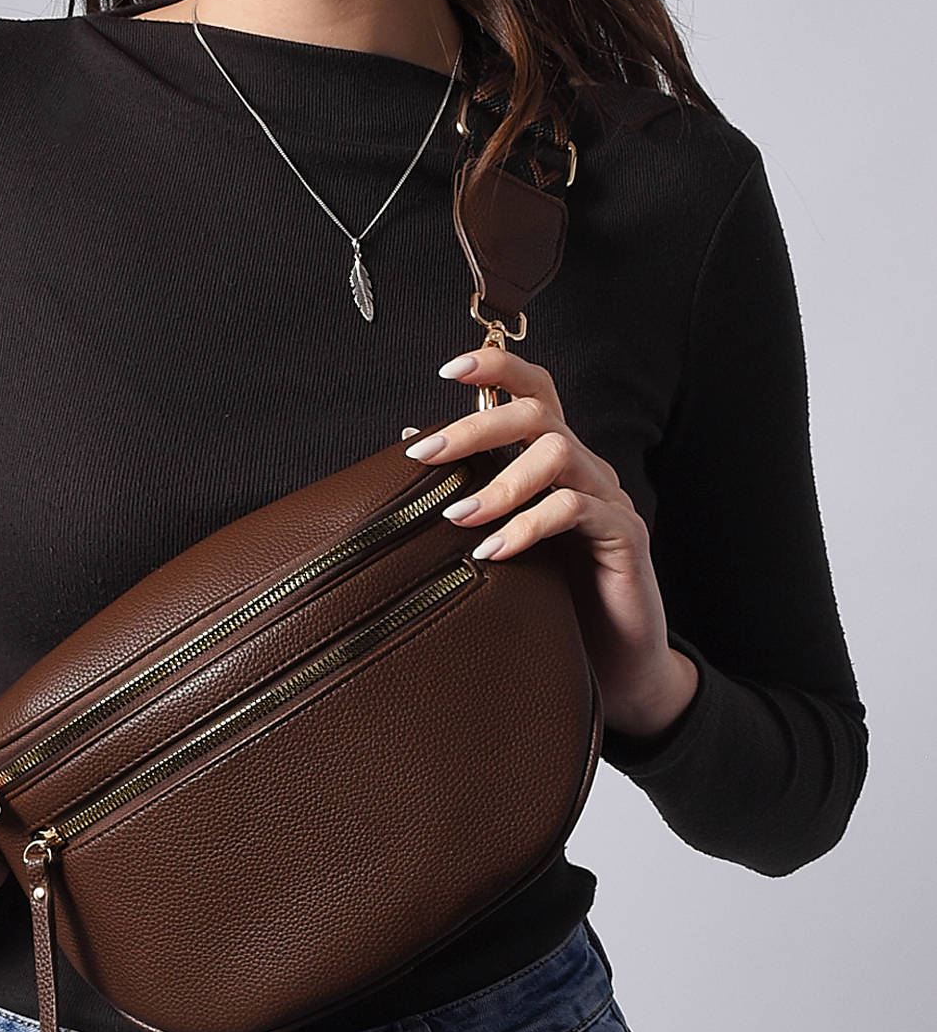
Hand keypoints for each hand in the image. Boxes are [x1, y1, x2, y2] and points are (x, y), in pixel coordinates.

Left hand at [405, 342, 699, 738]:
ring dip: (499, 482)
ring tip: (458, 516)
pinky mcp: (624, 535)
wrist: (617, 662)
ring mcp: (607, 499)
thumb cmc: (556, 600)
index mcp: (555, 462)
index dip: (497, 369)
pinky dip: (528, 526)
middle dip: (475, 426)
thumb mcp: (504, 544)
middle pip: (536, 413)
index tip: (446, 370)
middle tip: (427, 453)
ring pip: (556, 454)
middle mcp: (584, 469)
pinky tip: (494, 551)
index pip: (534, 392)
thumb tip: (407, 449)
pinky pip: (575, 510)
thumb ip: (471, 498)